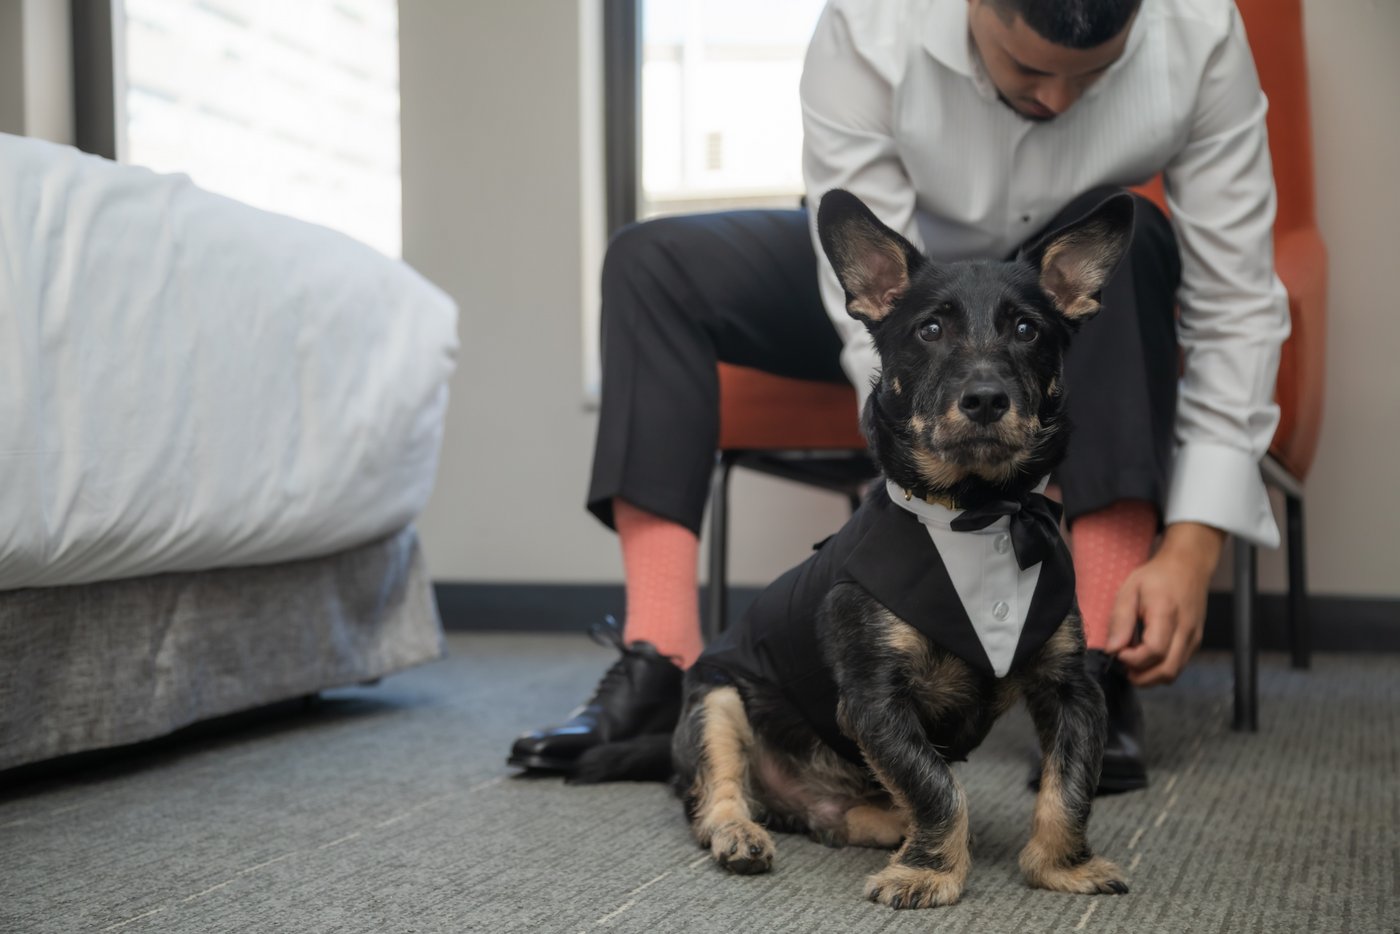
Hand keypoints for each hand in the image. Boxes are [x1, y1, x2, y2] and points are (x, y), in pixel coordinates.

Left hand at [1103, 522, 1224, 686]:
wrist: (1188, 566)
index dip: (1132, 659)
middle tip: (1122, 666)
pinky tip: (1147, 656)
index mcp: (1166, 614)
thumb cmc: (1156, 577)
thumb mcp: (1129, 590)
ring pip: (1174, 672)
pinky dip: (1160, 668)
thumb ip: (1120, 620)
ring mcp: (1194, 638)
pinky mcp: (1196, 642)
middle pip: (1167, 671)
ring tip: (1133, 662)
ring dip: (1151, 676)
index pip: (1153, 651)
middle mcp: (1185, 630)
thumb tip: (1113, 649)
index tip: (1117, 651)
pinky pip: (1179, 665)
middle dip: (1141, 677)